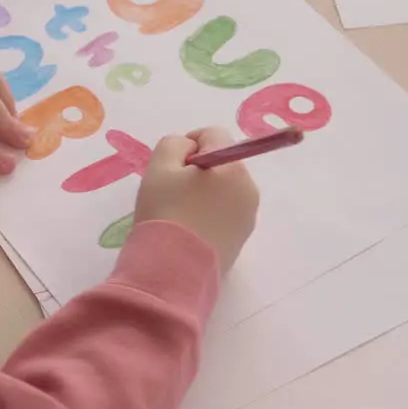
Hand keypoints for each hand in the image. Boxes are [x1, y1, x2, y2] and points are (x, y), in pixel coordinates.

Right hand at [133, 127, 259, 271]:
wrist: (173, 273)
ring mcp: (248, 217)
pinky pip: (225, 215)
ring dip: (204, 193)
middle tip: (171, 191)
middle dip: (197, 170)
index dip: (187, 144)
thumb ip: (174, 144)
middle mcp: (249, 189)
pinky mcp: (242, 241)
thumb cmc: (165, 213)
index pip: (213, 135)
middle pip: (221, 163)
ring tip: (178, 214)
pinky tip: (188, 232)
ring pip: (224, 190)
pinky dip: (208, 215)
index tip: (170, 166)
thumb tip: (189, 149)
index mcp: (232, 167)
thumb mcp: (159, 167)